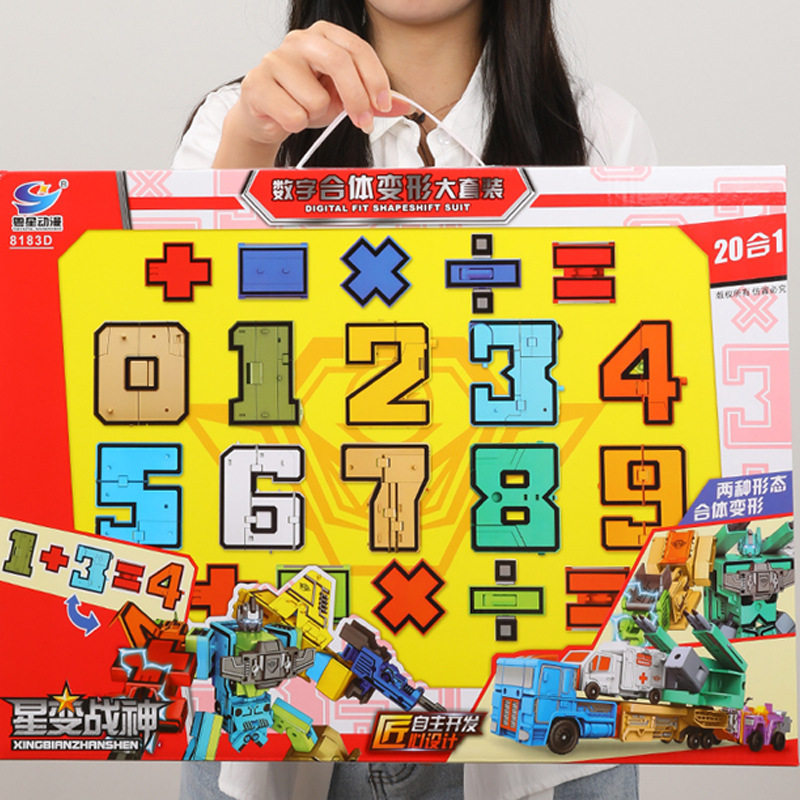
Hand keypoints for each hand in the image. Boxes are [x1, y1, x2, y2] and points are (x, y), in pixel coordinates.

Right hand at [214, 21, 409, 166]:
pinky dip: (295, 125)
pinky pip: (293, 115)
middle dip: (357, 99)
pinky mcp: (257, 84)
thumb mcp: (342, 98)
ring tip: (304, 111)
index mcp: (323, 35)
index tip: (384, 105)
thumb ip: (372, 100)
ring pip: (315, 99)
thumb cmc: (303, 101)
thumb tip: (404, 104)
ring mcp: (274, 59)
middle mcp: (298, 40)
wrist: (265, 116)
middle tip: (363, 122)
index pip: (357, 49)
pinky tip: (286, 117)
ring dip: (315, 116)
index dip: (376, 79)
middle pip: (339, 63)